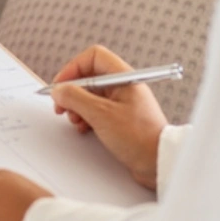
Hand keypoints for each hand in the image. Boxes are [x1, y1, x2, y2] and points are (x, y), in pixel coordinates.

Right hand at [50, 45, 167, 189]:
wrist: (160, 163)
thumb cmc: (139, 137)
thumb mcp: (101, 115)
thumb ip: (76, 98)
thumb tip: (59, 90)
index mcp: (123, 77)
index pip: (93, 57)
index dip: (74, 67)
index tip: (61, 84)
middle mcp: (123, 86)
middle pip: (89, 77)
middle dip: (72, 91)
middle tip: (62, 106)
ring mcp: (121, 102)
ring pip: (90, 95)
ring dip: (77, 107)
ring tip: (75, 121)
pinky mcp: (119, 118)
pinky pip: (95, 110)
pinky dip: (85, 117)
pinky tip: (84, 128)